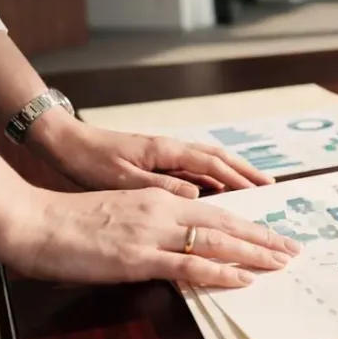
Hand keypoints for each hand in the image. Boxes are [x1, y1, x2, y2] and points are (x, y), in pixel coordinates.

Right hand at [7, 187, 300, 287]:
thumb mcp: (120, 212)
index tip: (271, 233)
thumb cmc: (70, 220)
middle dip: (263, 237)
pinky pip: (189, 266)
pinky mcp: (138, 257)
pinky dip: (221, 272)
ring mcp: (152, 234)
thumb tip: (176, 241)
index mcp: (159, 199)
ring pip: (217, 242)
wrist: (33, 221)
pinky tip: (244, 278)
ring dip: (254, 253)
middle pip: (226, 223)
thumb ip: (152, 223)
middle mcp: (163, 210)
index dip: (247, 224)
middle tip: (293, 248)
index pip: (215, 211)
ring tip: (282, 262)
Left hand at [28, 111, 273, 197]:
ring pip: (209, 163)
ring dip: (235, 174)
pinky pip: (195, 169)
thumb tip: (198, 196)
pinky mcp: (158, 162)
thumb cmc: (88, 160)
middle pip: (220, 159)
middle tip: (273, 188)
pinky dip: (215, 178)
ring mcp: (166, 155)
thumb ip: (160, 187)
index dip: (240, 178)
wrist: (64, 142)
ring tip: (256, 188)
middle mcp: (171, 149)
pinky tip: (221, 191)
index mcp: (166, 151)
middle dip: (248, 173)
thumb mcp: (121, 178)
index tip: (264, 191)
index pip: (213, 164)